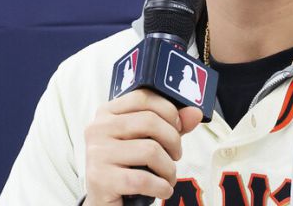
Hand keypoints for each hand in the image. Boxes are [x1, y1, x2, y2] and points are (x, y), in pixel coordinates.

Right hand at [83, 89, 202, 205]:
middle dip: (173, 140)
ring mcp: (97, 153)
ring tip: (168, 177)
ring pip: (150, 150)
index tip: (178, 126)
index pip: (143, 97)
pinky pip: (143, 179)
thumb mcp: (147, 140)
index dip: (168, 110)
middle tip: (176, 155)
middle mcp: (98, 129)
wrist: (104, 201)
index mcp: (107, 113)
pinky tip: (162, 190)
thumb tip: (195, 113)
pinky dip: (161, 186)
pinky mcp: (101, 179)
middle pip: (149, 122)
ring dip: (169, 168)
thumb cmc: (127, 166)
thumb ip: (171, 124)